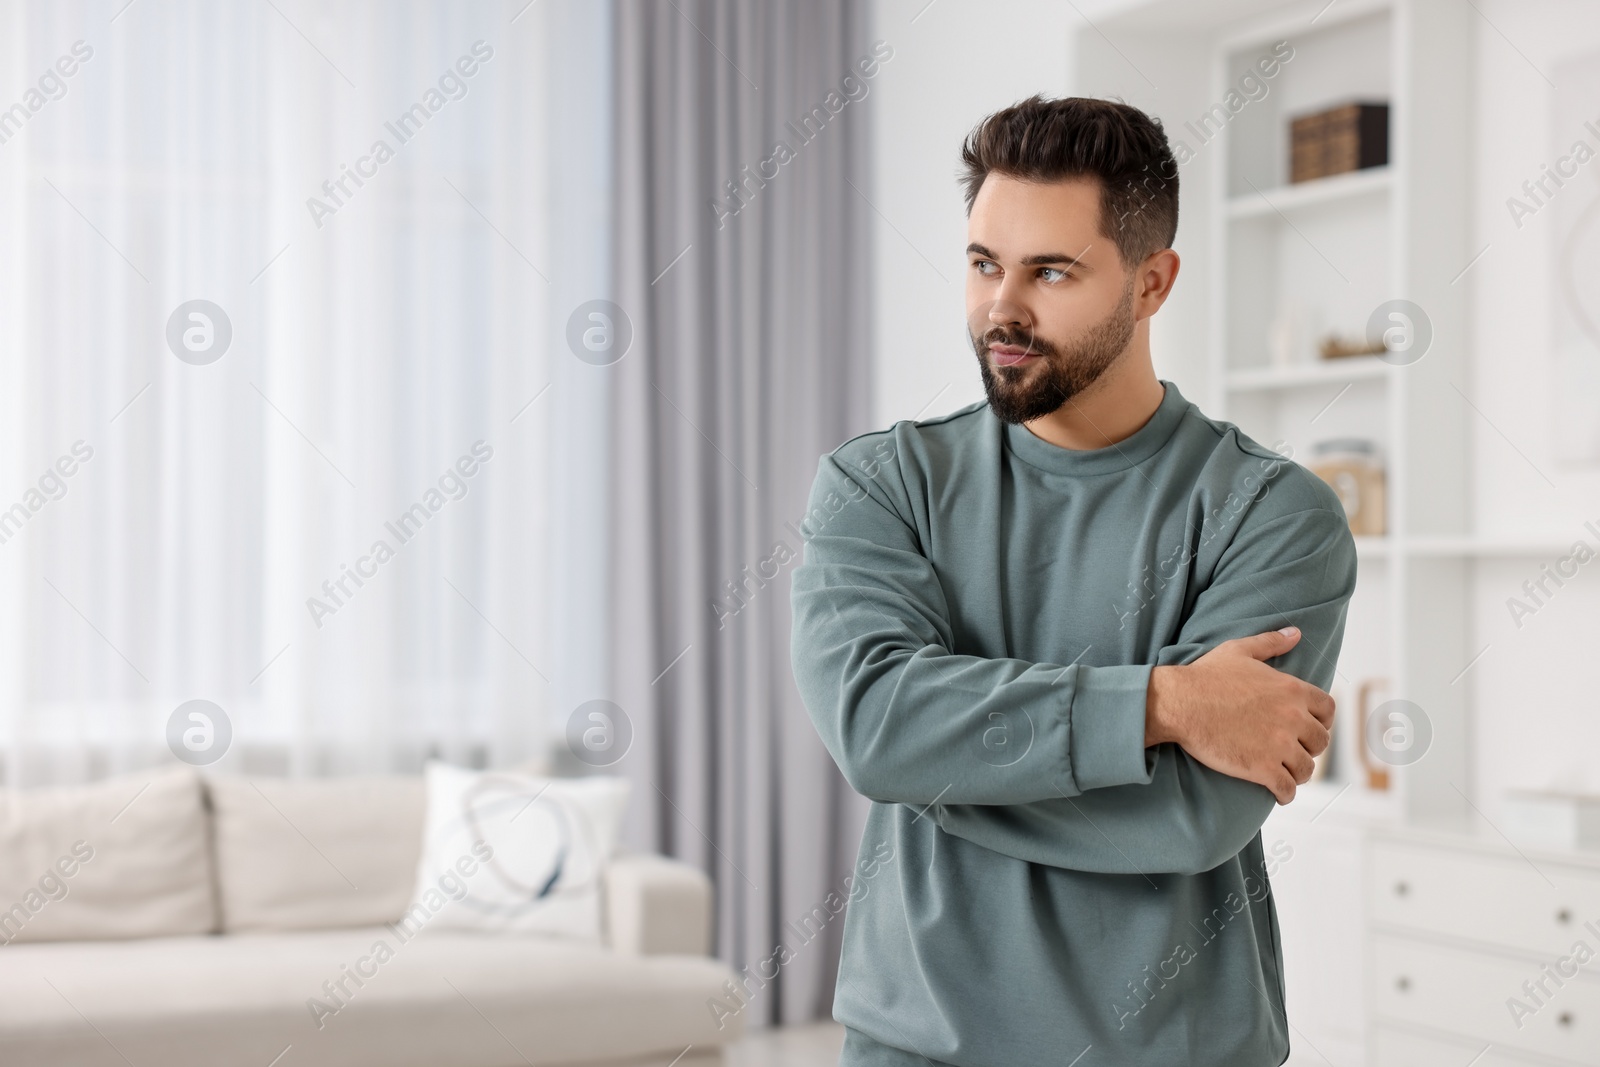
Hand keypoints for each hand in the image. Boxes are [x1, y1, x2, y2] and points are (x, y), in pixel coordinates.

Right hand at [1144, 626, 1334, 803]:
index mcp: (1292, 690)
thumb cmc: (1205, 676)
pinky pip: (1287, 788)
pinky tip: (1279, 793)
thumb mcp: (1239, 651)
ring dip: (1298, 772)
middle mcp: (1293, 718)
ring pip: (1306, 768)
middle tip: (1294, 751)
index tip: (1310, 727)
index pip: (1328, 710)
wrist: (1180, 703)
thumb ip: (1271, 642)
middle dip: (1309, 748)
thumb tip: (1296, 633)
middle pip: (1320, 742)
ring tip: (1286, 773)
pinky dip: (1285, 793)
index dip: (1321, 720)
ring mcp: (1279, 745)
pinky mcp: (1262, 768)